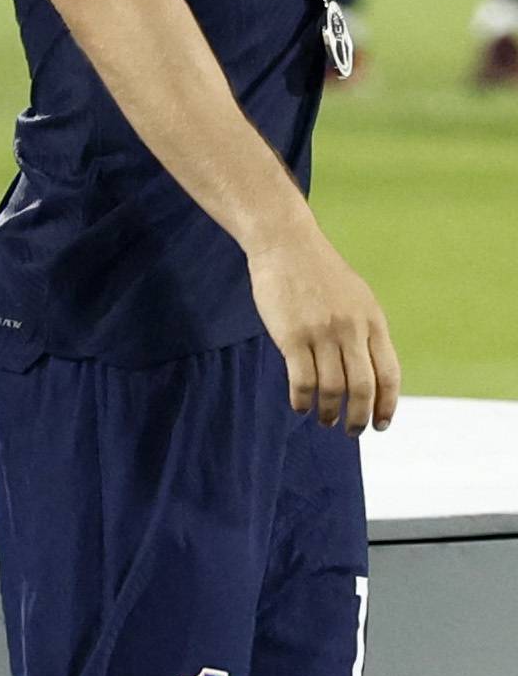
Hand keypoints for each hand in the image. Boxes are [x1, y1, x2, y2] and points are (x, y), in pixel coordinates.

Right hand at [247, 215, 400, 433]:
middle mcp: (351, 329)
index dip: (387, 405)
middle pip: (363, 388)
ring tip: (324, 420)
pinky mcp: (291, 336)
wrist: (286, 243)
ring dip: (329, 413)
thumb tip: (371, 374)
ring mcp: (321, 333)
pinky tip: (300, 405)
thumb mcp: (356, 298)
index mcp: (372, 320)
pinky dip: (303, 401)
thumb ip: (365, 332)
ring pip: (332, 389)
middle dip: (360, 418)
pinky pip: (302, 381)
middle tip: (352, 431)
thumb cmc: (319, 272)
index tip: (381, 424)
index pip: (389, 374)